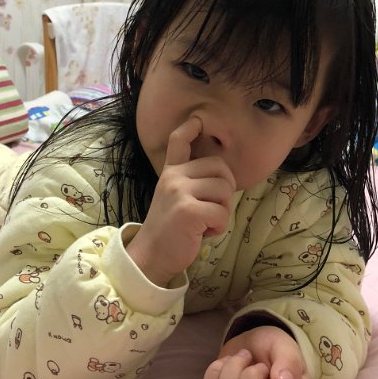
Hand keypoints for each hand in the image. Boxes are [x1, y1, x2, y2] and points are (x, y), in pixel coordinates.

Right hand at [127, 116, 235, 286]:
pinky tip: (203, 233)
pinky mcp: (188, 210)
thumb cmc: (171, 231)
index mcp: (170, 173)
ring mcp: (179, 192)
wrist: (151, 257)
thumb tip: (223, 175)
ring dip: (223, 211)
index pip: (178, 142)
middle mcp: (173, 177)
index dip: (190, 129)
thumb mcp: (174, 199)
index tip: (198, 120)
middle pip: (221, 169)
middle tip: (212, 209)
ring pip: (225, 190)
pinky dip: (219, 227)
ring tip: (205, 222)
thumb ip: (190, 182)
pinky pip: (222, 213)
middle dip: (226, 191)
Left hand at [201, 325, 308, 378]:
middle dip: (250, 378)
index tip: (271, 378)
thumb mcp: (288, 349)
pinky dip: (216, 372)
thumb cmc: (276, 350)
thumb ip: (290, 364)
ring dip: (233, 369)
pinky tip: (228, 362)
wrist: (254, 343)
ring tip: (245, 356)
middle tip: (259, 363)